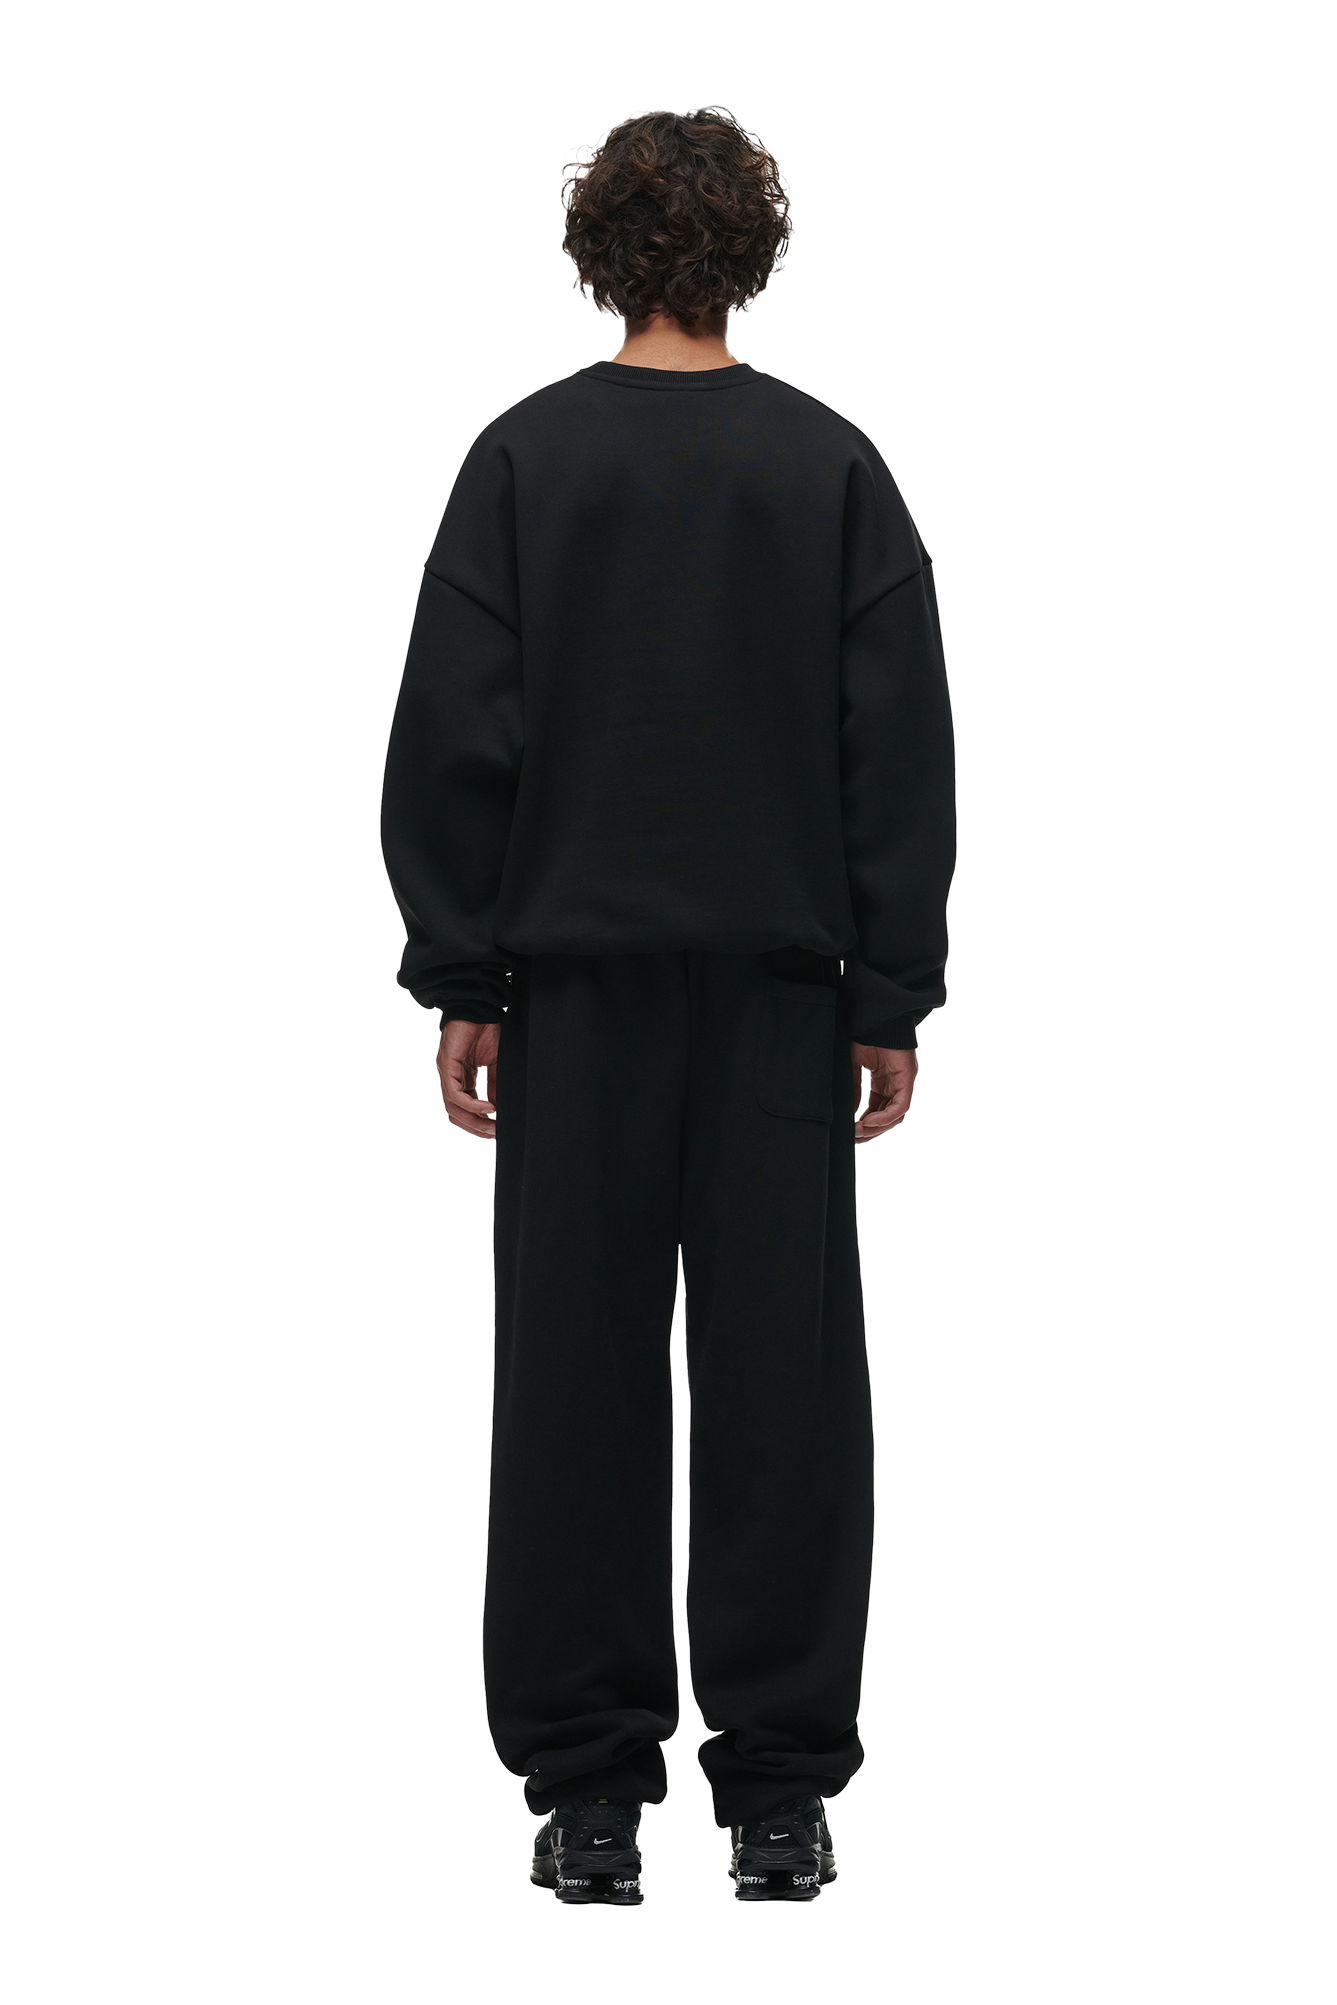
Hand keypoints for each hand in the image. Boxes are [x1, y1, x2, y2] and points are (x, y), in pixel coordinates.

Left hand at [436, 1019, 500, 1138]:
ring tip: (492, 1125)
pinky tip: (487, 1107)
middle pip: (456, 1114)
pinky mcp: (446, 1065)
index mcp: (462, 1077)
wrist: (480, 1006)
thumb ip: (495, 1084)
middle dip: (476, 1127)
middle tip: (494, 1134)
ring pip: (453, 1108)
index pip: (465, 1109)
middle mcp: (451, 1078)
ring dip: (473, 1120)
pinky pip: (454, 1094)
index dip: (479, 1123)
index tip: (496, 1131)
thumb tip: (499, 1108)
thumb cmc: (487, 1028)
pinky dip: (471, 1104)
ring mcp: (447, 1072)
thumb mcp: (496, 1062)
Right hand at [850, 1043, 917, 1144]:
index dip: (864, 1125)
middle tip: (854, 1139)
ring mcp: (903, 1081)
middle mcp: (895, 1084)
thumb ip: (853, 1088)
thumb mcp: (853, 1065)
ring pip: (895, 1116)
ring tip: (858, 1132)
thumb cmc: (865, 1033)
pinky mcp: (908, 1077)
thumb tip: (849, 1113)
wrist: (875, 1014)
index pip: (877, 1110)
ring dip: (876, 1128)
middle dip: (870, 1131)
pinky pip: (900, 1105)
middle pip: (887, 1117)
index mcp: (883, 1081)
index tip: (850, 1134)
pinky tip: (868, 1122)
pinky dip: (885, 1117)